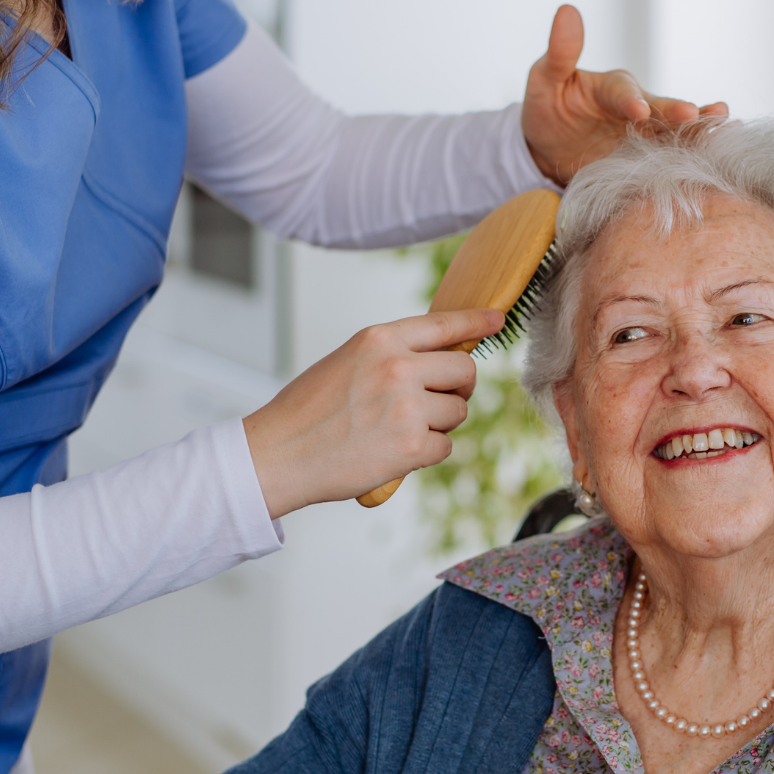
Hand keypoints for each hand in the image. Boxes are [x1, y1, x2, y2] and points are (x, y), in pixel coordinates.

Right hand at [243, 308, 502, 518]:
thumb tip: (437, 362)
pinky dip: (426, 453)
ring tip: (399, 431)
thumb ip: (389, 356)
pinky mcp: (412, 445)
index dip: (475, 322)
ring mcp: (407, 406)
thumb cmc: (306, 412)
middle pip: (464, 371)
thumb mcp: (346, 362)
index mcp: (378, 339)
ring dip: (439, 424)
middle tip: (438, 402)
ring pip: (457, 412)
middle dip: (458, 389)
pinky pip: (445, 446)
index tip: (495, 320)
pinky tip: (394, 453)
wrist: (278, 454)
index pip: (442, 324)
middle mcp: (398, 366)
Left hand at [521, 5, 730, 185]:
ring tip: (726, 127)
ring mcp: (646, 135)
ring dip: (699, 130)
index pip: (623, 92)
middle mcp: (638, 107)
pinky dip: (695, 155)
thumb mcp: (545, 80)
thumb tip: (566, 10)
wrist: (551, 148)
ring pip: (676, 131)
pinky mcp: (649, 160)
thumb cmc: (549, 107)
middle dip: (676, 113)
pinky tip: (722, 152)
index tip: (638, 110)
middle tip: (694, 115)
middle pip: (660, 110)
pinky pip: (673, 157)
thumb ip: (560, 53)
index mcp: (613, 87)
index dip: (631, 100)